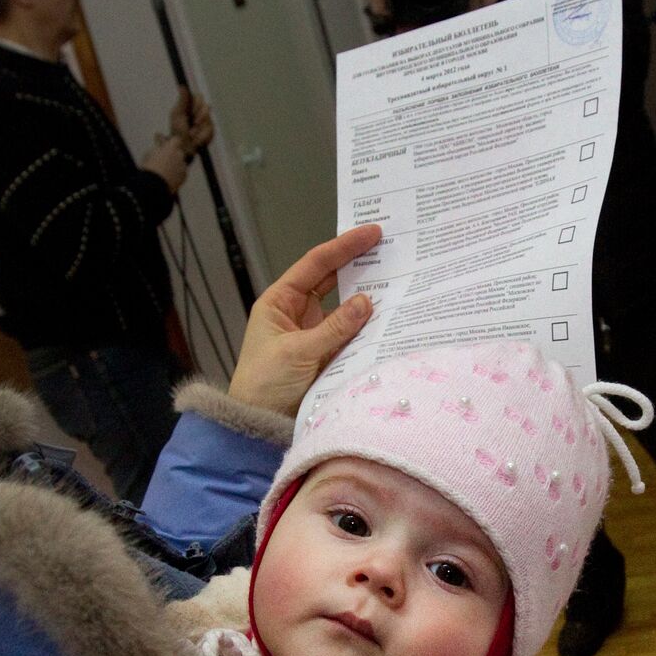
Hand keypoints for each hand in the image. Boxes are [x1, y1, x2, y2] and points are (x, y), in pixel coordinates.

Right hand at [140, 134, 188, 193]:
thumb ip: (156, 151)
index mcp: (171, 147)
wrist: (154, 185)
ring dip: (176, 166)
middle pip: (179, 153)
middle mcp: (179, 155)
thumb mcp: (148, 155)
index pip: (176, 140)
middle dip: (174, 156)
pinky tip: (169, 179)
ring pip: (181, 163)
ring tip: (166, 173)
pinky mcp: (184, 176)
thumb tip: (158, 150)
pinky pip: (182, 173)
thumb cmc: (149, 168)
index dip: (172, 144)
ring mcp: (183, 166)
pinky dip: (177, 175)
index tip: (168, 147)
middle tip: (165, 162)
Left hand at [170, 87, 213, 154]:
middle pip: (206, 107)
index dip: (196, 104)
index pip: (199, 98)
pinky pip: (210, 129)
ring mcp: (206, 123)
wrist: (182, 147)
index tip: (190, 111)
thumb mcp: (177, 114)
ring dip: (199, 126)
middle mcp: (199, 113)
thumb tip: (182, 86)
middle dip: (198, 115)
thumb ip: (182, 101)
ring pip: (208, 119)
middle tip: (191, 123)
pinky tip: (196, 138)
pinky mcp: (210, 132)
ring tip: (192, 132)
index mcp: (191, 107)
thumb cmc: (177, 131)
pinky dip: (202, 134)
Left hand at [227, 225, 380, 416]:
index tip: (372, 232)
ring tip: (398, 281)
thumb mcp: (297, 352)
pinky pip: (351, 335)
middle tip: (392, 249)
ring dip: (368, 298)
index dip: (344, 246)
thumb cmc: (264, 383)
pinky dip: (368, 327)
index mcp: (281, 301)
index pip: (316, 265)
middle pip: (333, 280)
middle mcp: (298, 312)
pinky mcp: (327, 355)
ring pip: (345, 308)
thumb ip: (334, 328)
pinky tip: (389, 318)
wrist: (256, 423)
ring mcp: (314, 333)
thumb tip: (367, 302)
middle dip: (359, 265)